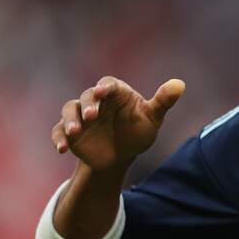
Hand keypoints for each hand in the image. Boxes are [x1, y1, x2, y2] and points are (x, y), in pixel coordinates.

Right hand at [51, 77, 184, 171]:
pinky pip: (59, 132)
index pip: (108, 84)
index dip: (105, 87)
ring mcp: (81, 117)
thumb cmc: (138, 130)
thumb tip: (180, 84)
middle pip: (87, 96)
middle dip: (88, 105)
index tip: (103, 92)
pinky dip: (58, 138)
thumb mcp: (152, 117)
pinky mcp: (70, 133)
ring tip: (75, 132)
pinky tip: (62, 149)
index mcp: (116, 93)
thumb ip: (163, 101)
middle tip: (92, 116)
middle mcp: (96, 101)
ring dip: (70, 120)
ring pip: (69, 110)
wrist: (121, 155)